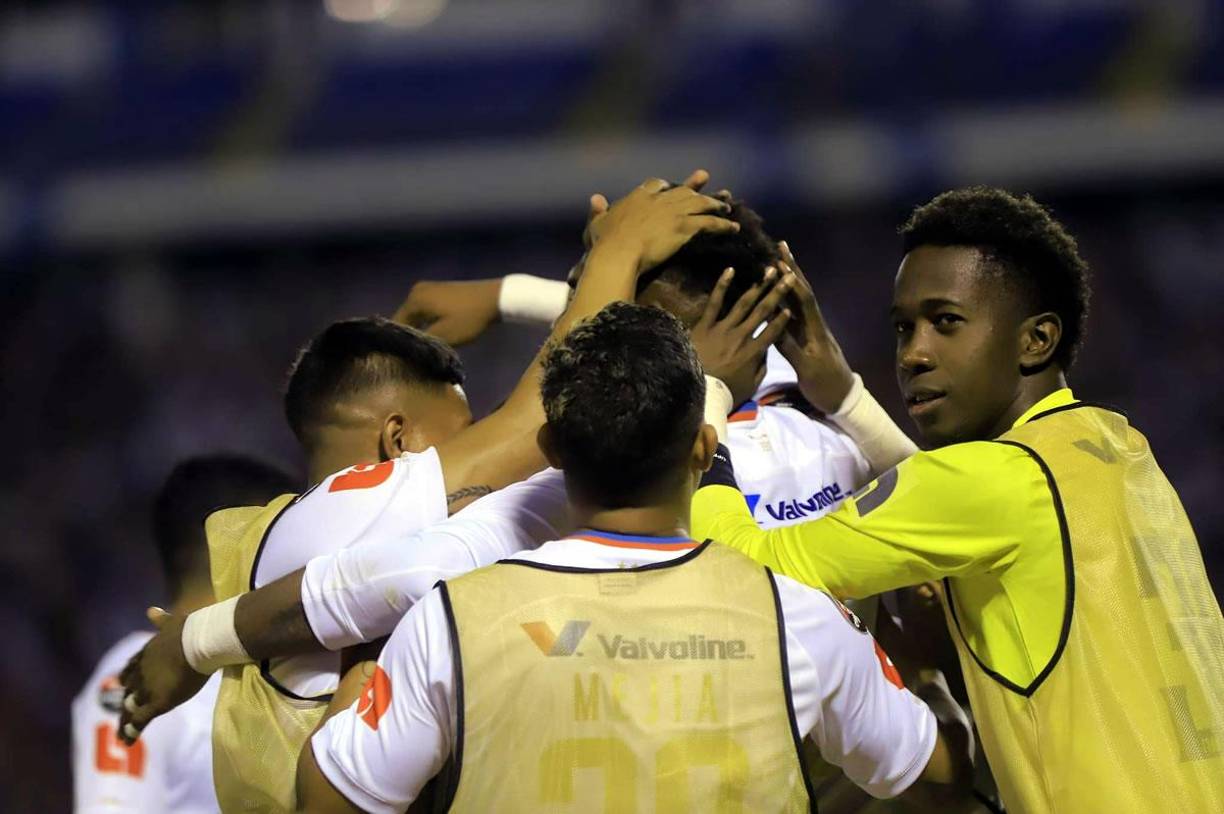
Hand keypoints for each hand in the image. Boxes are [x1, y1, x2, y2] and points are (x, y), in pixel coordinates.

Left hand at [117, 607, 207, 743]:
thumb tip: (151, 610)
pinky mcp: (157, 702)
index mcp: (146, 653)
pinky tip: (127, 741)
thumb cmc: (191, 630)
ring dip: (123, 721)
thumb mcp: (172, 622)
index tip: (121, 683)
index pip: (132, 668)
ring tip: (119, 734)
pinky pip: (140, 720)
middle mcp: (142, 672)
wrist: (199, 640)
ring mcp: (148, 688)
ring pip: (129, 708)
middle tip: (121, 712)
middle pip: (128, 690)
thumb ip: (161, 620)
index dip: (127, 677)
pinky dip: (131, 732)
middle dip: (124, 701)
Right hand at [391, 278, 500, 346]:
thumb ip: (424, 344)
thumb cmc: (469, 318)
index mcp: (414, 300)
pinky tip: (435, 335)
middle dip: (411, 337)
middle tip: (415, 357)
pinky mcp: (441, 290)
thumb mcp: (446, 336)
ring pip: (417, 315)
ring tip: (425, 349)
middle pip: (406, 320)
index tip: (404, 360)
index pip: (397, 326)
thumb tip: (408, 351)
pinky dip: (429, 322)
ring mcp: (429, 288)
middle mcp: (416, 290)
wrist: (497, 298)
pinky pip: (427, 309)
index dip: (400, 344)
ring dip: (421, 330)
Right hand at [591, 173, 738, 274]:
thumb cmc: (604, 243)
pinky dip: (723, 225)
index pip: (654, 185)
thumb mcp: (596, 225)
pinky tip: (733, 228)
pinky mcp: (686, 227)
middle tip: (706, 177)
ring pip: (700, 203)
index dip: (663, 185)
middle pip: (682, 189)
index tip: (669, 185)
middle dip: (695, 184)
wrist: (619, 253)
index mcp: (638, 197)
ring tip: (727, 206)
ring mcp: (674, 212)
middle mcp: (659, 200)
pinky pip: (710, 223)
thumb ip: (597, 211)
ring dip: (715, 204)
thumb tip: (595, 198)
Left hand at [690, 266, 792, 406]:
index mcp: (753, 351)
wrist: (697, 390)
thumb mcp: (749, 386)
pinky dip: (722, 285)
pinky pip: (714, 302)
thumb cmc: (724, 391)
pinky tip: (730, 269)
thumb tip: (766, 352)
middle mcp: (741, 335)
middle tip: (788, 277)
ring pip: (743, 303)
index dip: (783, 319)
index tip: (791, 307)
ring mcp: (723, 328)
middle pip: (763, 311)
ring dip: (758, 285)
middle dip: (777, 293)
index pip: (773, 331)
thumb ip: (760, 368)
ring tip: (769, 270)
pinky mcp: (705, 325)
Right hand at [775, 241, 855, 412]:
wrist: (843, 399)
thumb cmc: (826, 386)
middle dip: (793, 269)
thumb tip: (772, 326)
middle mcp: (815, 325)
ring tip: (779, 260)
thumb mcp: (807, 370)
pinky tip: (777, 291)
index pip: (804, 299)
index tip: (781, 260)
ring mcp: (812, 331)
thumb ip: (790, 348)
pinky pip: (795, 313)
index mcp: (816, 331)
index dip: (793, 280)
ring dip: (790, 280)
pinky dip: (785, 299)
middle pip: (804, 292)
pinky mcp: (808, 338)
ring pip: (799, 300)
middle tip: (782, 246)